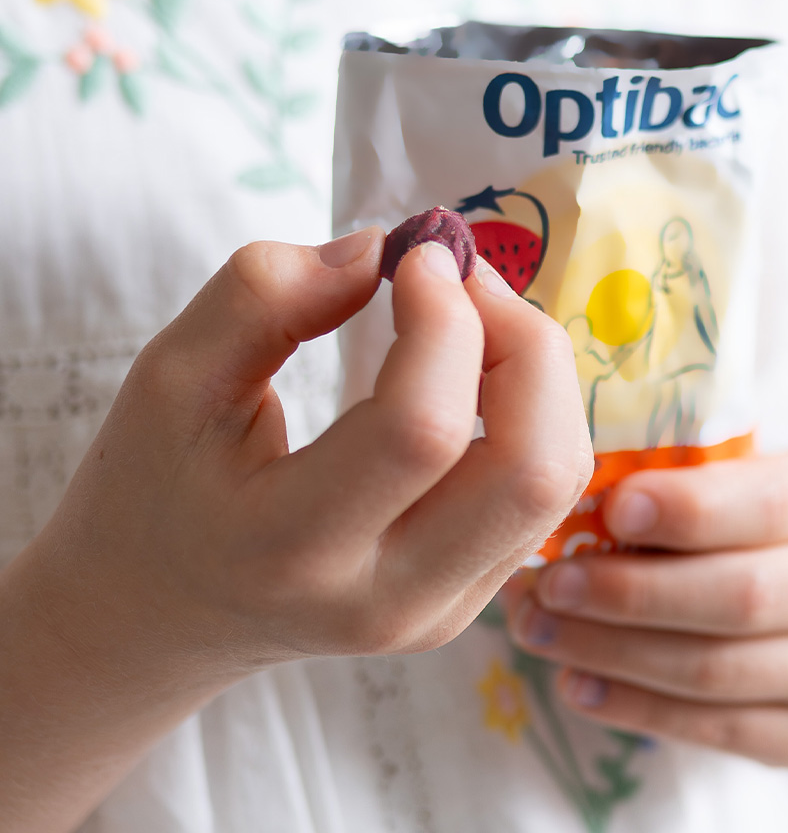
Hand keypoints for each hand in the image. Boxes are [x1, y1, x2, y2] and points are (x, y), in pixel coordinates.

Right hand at [0, 232, 590, 831]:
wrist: (155, 612)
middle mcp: (385, 600)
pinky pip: (541, 496)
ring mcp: (437, 616)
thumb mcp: (168, 373)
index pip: (424, 430)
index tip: (414, 253)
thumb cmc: (153, 484)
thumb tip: (383, 250)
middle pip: (530, 468)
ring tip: (466, 317)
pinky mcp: (465, 606)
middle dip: (522, 340)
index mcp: (292, 549)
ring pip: (555, 480)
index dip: (444, 318)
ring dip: (536, 371)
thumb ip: (263, 295)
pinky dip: (531, 411)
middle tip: (460, 278)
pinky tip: (470, 372)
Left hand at [505, 447, 787, 766]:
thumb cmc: (771, 515)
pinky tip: (575, 680)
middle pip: (739, 597)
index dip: (687, 510)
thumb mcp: (752, 471)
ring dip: (612, 652)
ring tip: (537, 628)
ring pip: (718, 671)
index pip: (769, 506)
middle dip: (629, 592)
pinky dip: (634, 707)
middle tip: (548, 582)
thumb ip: (683, 475)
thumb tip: (574, 492)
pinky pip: (716, 729)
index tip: (610, 507)